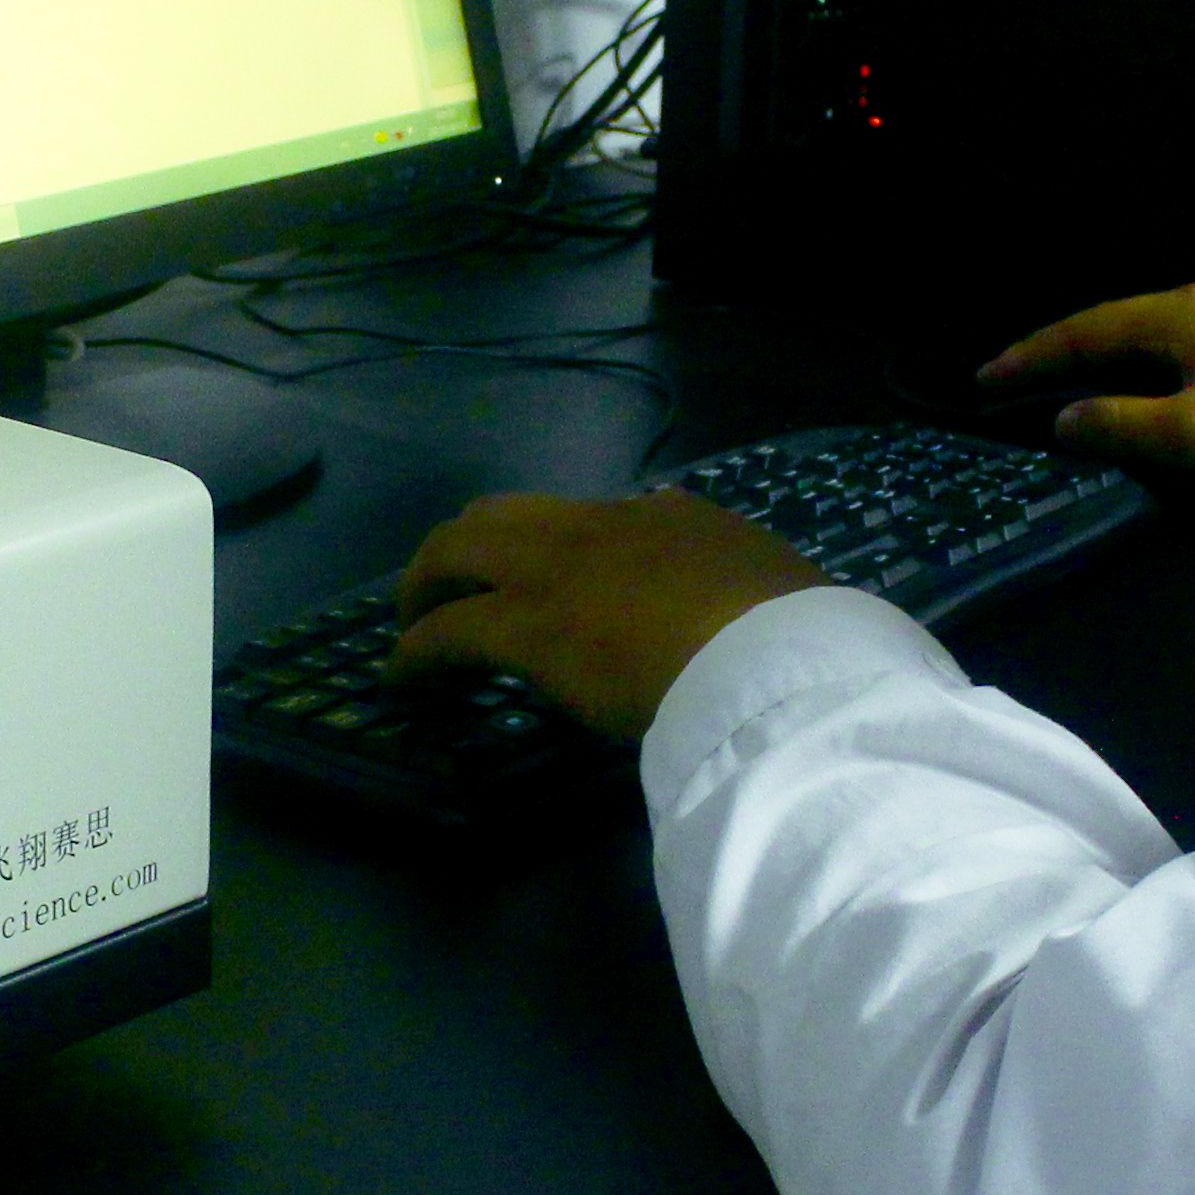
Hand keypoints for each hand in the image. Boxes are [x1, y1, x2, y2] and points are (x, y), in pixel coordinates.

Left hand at [389, 491, 830, 742]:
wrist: (774, 660)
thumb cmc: (792, 638)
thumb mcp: (772, 577)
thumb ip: (734, 562)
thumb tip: (703, 537)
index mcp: (666, 520)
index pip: (589, 518)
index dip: (555, 548)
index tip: (545, 577)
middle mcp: (599, 527)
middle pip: (501, 516)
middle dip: (463, 549)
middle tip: (446, 592)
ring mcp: (556, 571)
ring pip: (457, 549)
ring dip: (426, 586)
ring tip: (410, 627)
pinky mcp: (526, 627)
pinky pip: (445, 632)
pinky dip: (414, 652)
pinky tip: (402, 679)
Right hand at [981, 283, 1194, 494]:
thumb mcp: (1192, 435)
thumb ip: (1119, 422)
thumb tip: (1064, 417)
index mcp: (1181, 312)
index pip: (1084, 329)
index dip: (1030, 357)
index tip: (983, 379)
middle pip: (1112, 328)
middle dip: (1058, 358)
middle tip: (1008, 386)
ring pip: (1147, 344)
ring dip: (1100, 370)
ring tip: (1057, 397)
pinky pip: (1177, 359)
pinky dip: (1140, 379)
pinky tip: (1133, 404)